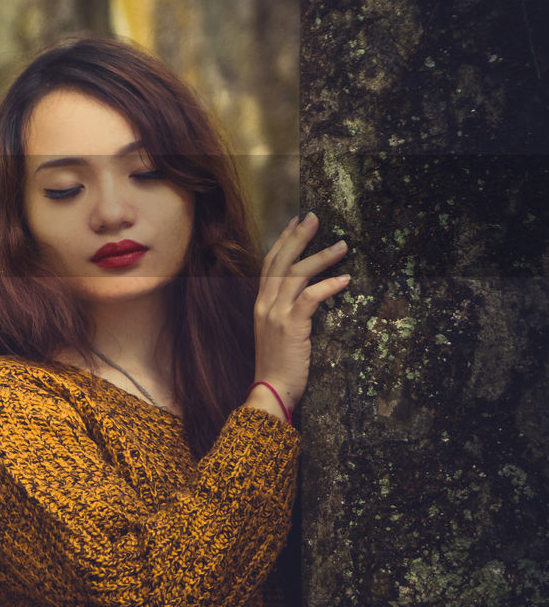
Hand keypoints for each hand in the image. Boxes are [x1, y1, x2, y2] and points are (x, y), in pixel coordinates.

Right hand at [250, 212, 348, 414]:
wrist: (270, 390)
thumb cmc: (278, 366)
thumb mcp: (277, 334)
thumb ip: (286, 313)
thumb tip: (306, 296)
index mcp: (261, 304)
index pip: (269, 264)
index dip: (283, 241)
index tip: (295, 222)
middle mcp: (265, 304)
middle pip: (280, 261)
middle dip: (298, 237)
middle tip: (314, 217)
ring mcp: (276, 314)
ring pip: (295, 274)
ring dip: (321, 257)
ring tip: (342, 244)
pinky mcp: (291, 326)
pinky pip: (310, 298)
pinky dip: (328, 286)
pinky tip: (345, 279)